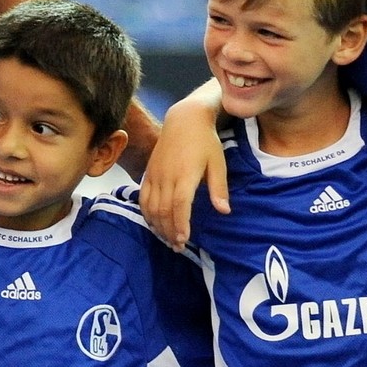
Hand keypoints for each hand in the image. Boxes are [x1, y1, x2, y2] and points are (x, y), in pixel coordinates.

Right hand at [138, 101, 230, 250]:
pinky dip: (146, 212)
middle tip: (177, 246)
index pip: (179, 205)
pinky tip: (154, 222)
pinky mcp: (149, 172)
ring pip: (151, 206)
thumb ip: (219, 188)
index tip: (184, 239)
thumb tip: (224, 211)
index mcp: (185, 174)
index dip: (180, 224)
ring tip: (167, 238)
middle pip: (163, 209)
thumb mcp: (218, 163)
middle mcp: (167, 176)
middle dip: (169, 230)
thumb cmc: (205, 142)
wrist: (184, 120)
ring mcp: (155, 174)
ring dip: (157, 225)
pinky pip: (142, 197)